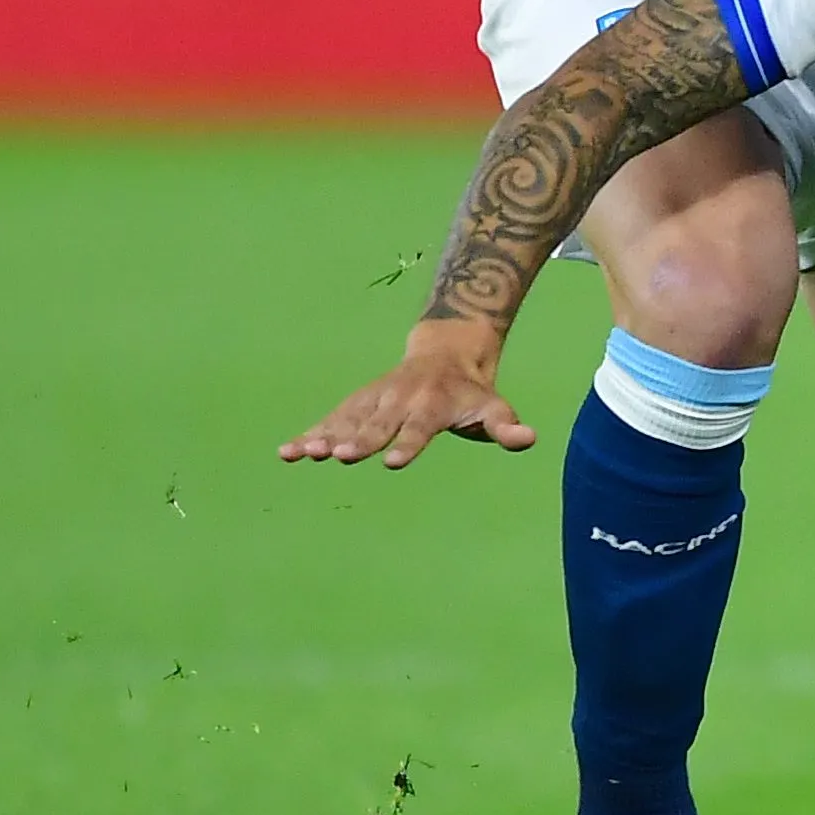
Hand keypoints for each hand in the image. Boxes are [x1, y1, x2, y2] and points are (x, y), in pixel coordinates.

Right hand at [277, 329, 535, 468]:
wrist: (445, 352)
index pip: (420, 428)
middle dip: (361, 440)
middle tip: (342, 457)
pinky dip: (310, 434)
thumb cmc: (471, 393)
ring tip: (303, 454)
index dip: (407, 444)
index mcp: (433, 405)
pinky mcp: (358, 404)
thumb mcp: (493, 407)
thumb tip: (528, 438)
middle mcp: (400, 400)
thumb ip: (505, 426)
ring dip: (326, 436)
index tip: (393, 462)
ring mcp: (375, 400)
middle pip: (378, 424)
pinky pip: (331, 420)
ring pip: (348, 420)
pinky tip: (287, 453)